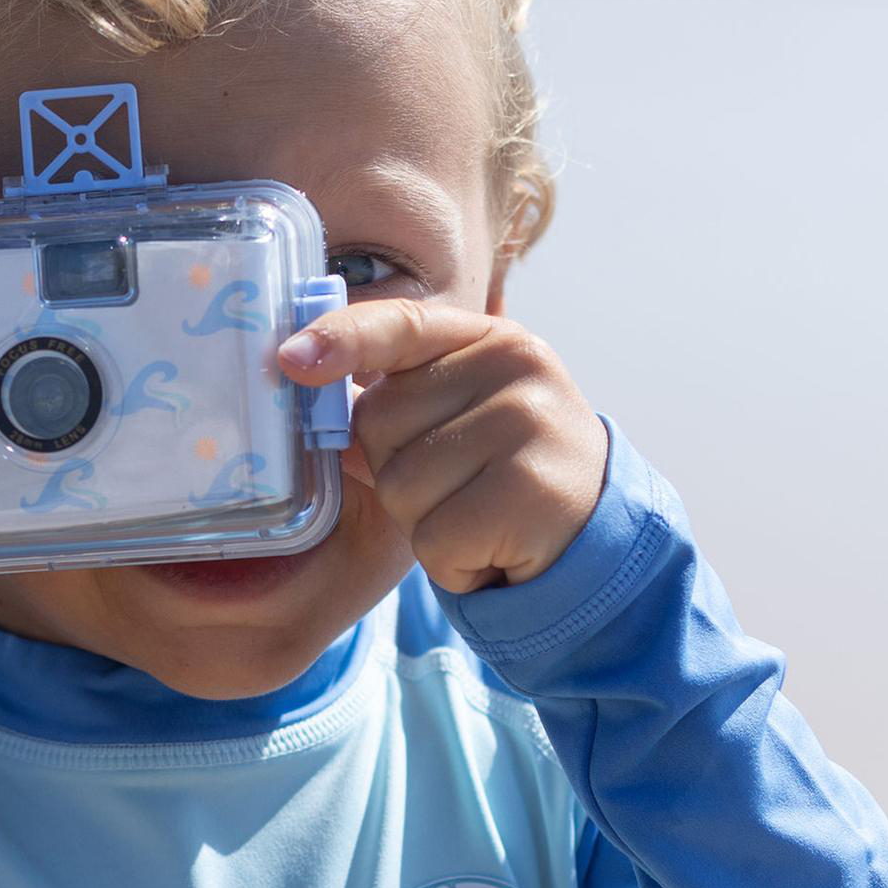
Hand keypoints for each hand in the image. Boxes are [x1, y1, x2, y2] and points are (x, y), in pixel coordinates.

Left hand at [277, 299, 608, 594]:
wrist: (597, 538)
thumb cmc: (506, 475)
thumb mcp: (461, 422)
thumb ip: (398, 408)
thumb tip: (326, 423)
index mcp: (491, 340)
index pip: (399, 325)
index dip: (341, 339)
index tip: (290, 359)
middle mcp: (514, 368)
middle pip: (378, 424)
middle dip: (395, 472)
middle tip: (458, 488)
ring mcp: (526, 426)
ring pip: (399, 487)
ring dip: (423, 524)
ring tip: (478, 518)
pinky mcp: (529, 493)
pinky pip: (432, 538)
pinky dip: (450, 562)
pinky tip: (491, 549)